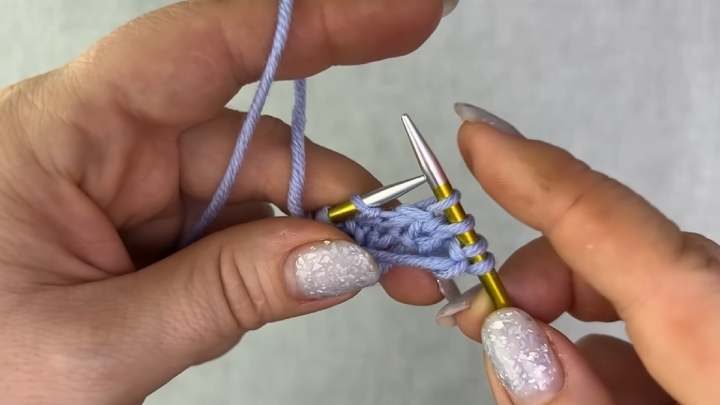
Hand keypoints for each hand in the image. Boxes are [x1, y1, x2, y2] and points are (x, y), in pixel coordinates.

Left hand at [0, 1, 449, 402]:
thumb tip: (342, 255)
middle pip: (248, 139)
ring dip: (314, 234)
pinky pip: (233, 229)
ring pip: (251, 192)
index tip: (407, 13)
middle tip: (403, 243)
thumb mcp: (94, 347)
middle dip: (333, 189)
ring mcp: (128, 190)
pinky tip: (309, 283)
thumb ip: (222, 296)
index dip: (314, 22)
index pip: (202, 48)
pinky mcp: (146, 231)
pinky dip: (281, 258)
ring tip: (373, 277)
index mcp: (63, 135)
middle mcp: (102, 146)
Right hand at [452, 103, 718, 403]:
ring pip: (644, 286)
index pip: (625, 237)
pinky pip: (665, 322)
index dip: (544, 181)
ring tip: (522, 362)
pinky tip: (583, 384)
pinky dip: (608, 346)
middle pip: (632, 250)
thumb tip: (510, 340)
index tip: (478, 136)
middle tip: (480, 318)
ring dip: (566, 315)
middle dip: (542, 272)